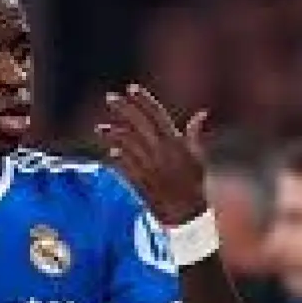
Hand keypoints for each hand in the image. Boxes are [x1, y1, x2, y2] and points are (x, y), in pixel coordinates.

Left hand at [95, 84, 207, 225]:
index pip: (157, 114)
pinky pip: (123, 163)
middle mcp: (159, 151)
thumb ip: (195, 136)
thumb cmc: (195, 186)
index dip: (144, 100)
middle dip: (124, 108)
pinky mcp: (137, 179)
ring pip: (126, 142)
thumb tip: (202, 113)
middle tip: (110, 97)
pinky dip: (117, 155)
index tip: (132, 88)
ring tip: (100, 129)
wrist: (187, 214)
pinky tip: (111, 151)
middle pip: (138, 123)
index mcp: (175, 142)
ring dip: (113, 133)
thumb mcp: (199, 158)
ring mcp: (147, 165)